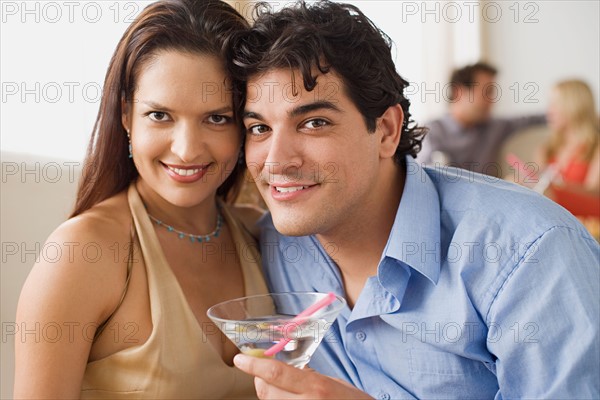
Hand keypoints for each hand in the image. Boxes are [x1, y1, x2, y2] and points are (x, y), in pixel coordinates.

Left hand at [233, 354, 372, 399]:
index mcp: (317, 388)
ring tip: (287, 392)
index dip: (254, 365)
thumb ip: (310, 378)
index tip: (240, 359)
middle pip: (267, 391)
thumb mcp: (335, 385)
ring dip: (271, 396)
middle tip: (265, 374)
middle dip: (261, 380)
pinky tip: (290, 399)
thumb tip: (286, 371)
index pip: (276, 373)